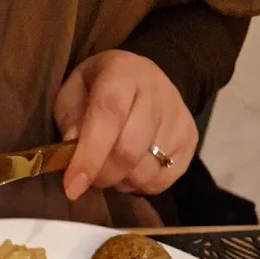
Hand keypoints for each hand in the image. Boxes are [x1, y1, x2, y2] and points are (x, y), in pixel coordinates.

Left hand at [54, 50, 197, 200]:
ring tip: (112, 167)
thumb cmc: (100, 88)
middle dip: (102, 175)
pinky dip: (139, 185)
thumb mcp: (74, 91)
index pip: (108, 115)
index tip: (72, 187)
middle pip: (128, 152)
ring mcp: (178, 117)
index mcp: (123, 72)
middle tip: (89, 175)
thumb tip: (72, 148)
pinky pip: (160, 181)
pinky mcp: (189, 141)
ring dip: (120, 181)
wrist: (145, 79)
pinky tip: (131, 169)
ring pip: (145, 172)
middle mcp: (157, 91)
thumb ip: (70, 118)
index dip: (89, 155)